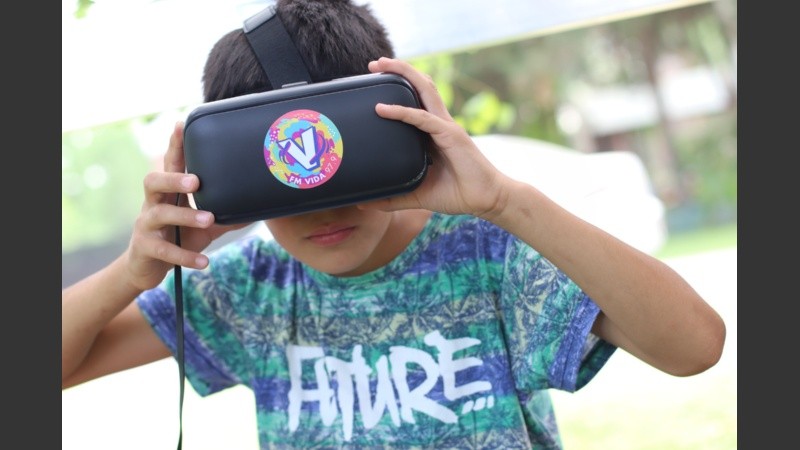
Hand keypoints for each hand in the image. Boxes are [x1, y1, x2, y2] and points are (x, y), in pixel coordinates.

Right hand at [123, 121, 248, 289]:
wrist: (148, 268)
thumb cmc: (179, 238)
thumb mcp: (205, 226)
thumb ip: (227, 215)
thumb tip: (260, 208)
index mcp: (168, 193)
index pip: (170, 164)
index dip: (174, 145)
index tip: (181, 124)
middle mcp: (153, 204)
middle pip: (154, 181)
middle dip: (174, 179)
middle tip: (196, 181)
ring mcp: (146, 226)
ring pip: (160, 214)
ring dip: (185, 216)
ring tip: (207, 220)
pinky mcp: (145, 248)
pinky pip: (164, 250)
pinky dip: (185, 255)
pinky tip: (204, 261)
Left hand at [363, 57, 511, 218]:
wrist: (487, 200)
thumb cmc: (458, 194)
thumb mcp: (418, 196)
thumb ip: (393, 198)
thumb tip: (365, 202)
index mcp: (435, 133)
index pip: (417, 101)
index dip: (400, 86)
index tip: (376, 80)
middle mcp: (441, 124)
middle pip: (420, 86)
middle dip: (399, 69)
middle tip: (373, 63)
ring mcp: (446, 127)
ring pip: (424, 90)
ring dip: (403, 74)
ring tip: (380, 65)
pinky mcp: (450, 135)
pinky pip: (422, 118)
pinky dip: (402, 112)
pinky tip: (383, 109)